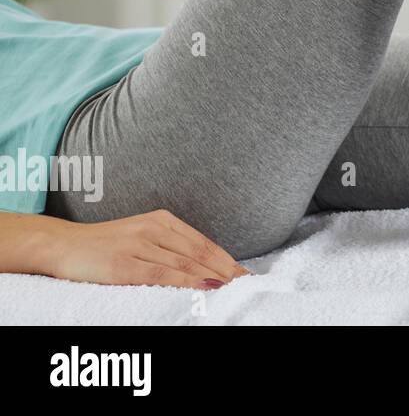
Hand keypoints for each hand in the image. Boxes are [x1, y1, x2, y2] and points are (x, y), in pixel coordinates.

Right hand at [41, 209, 248, 288]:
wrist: (62, 244)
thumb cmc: (105, 244)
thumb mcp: (142, 235)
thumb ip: (170, 245)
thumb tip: (204, 265)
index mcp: (161, 219)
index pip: (203, 242)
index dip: (226, 259)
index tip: (244, 274)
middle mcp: (153, 228)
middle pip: (198, 253)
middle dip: (225, 270)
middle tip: (245, 285)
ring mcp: (137, 245)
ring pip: (184, 264)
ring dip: (211, 278)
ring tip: (231, 290)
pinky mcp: (122, 264)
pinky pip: (161, 274)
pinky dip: (185, 283)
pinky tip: (202, 289)